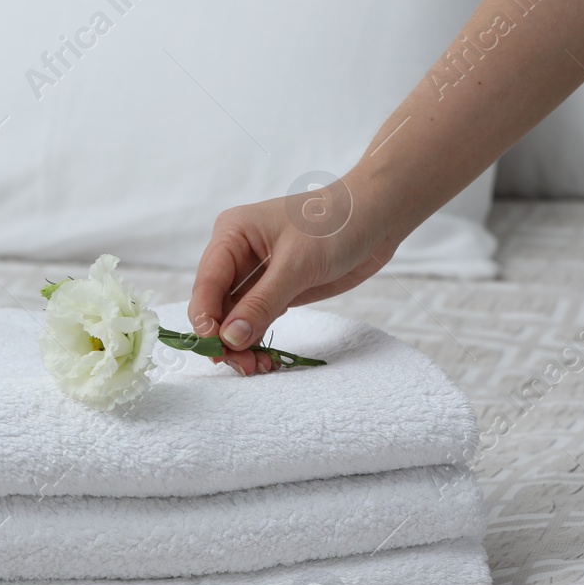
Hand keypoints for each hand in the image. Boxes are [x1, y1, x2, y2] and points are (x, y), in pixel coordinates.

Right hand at [188, 172, 400, 375]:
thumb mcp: (297, 264)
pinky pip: (256, 322)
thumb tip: (230, 338)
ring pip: (234, 319)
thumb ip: (262, 303)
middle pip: (216, 305)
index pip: (207, 283)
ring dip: (241, 346)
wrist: (377, 216)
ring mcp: (256, 275)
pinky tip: (266, 360)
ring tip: (258, 368)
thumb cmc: (336, 225)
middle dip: (225, 338)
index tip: (216, 349)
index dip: (206, 319)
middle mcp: (236, 255)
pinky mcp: (275, 291)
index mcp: (232, 235)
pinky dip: (257, 342)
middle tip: (244, 366)